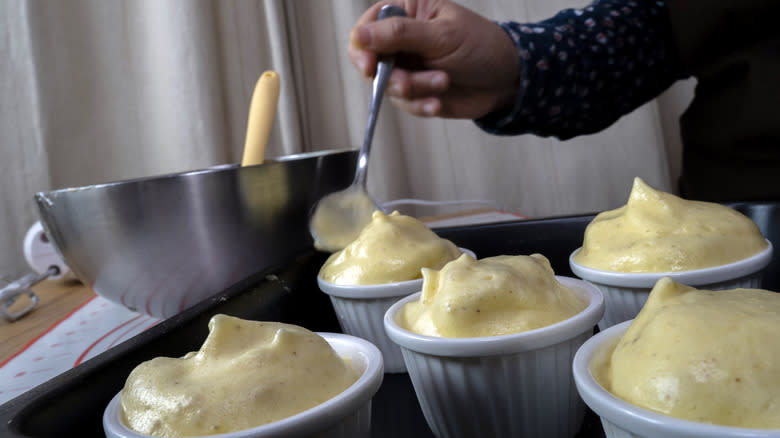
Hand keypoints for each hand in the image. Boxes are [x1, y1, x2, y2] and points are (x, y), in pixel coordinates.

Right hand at [348, 0, 520, 118]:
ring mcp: (408, 67)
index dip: (362, 49)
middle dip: (393, 77)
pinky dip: (420, 105)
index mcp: (406, 11)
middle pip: (372, 62)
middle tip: (410, 83)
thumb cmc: (480, 45)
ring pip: (387, 87)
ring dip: (414, 90)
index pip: (366, 28)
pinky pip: (404, 103)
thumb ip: (399, 35)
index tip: (370, 67)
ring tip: (442, 83)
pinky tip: (438, 102)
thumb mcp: (441, 35)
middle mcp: (401, 39)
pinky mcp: (416, 91)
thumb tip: (359, 36)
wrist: (507, 79)